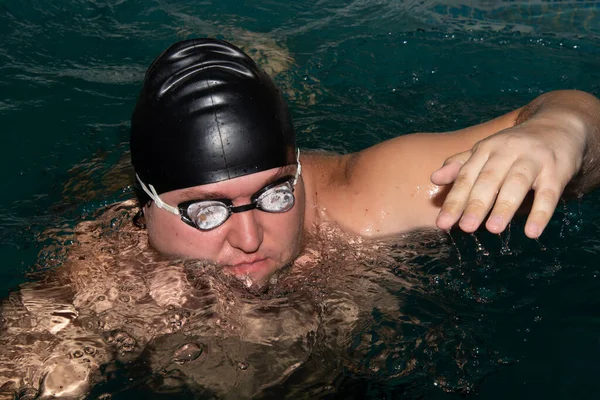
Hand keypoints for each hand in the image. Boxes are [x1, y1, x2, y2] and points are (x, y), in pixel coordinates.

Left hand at [430, 119, 585, 237]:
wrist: (559, 126)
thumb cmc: (515, 146)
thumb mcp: (486, 150)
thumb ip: (461, 165)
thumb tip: (434, 178)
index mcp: (486, 149)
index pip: (466, 177)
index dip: (454, 201)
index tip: (442, 224)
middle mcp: (508, 151)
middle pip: (489, 180)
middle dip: (476, 204)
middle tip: (465, 228)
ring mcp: (534, 159)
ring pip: (517, 184)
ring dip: (505, 207)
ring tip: (493, 230)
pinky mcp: (557, 170)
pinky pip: (549, 193)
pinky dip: (541, 213)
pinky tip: (532, 233)